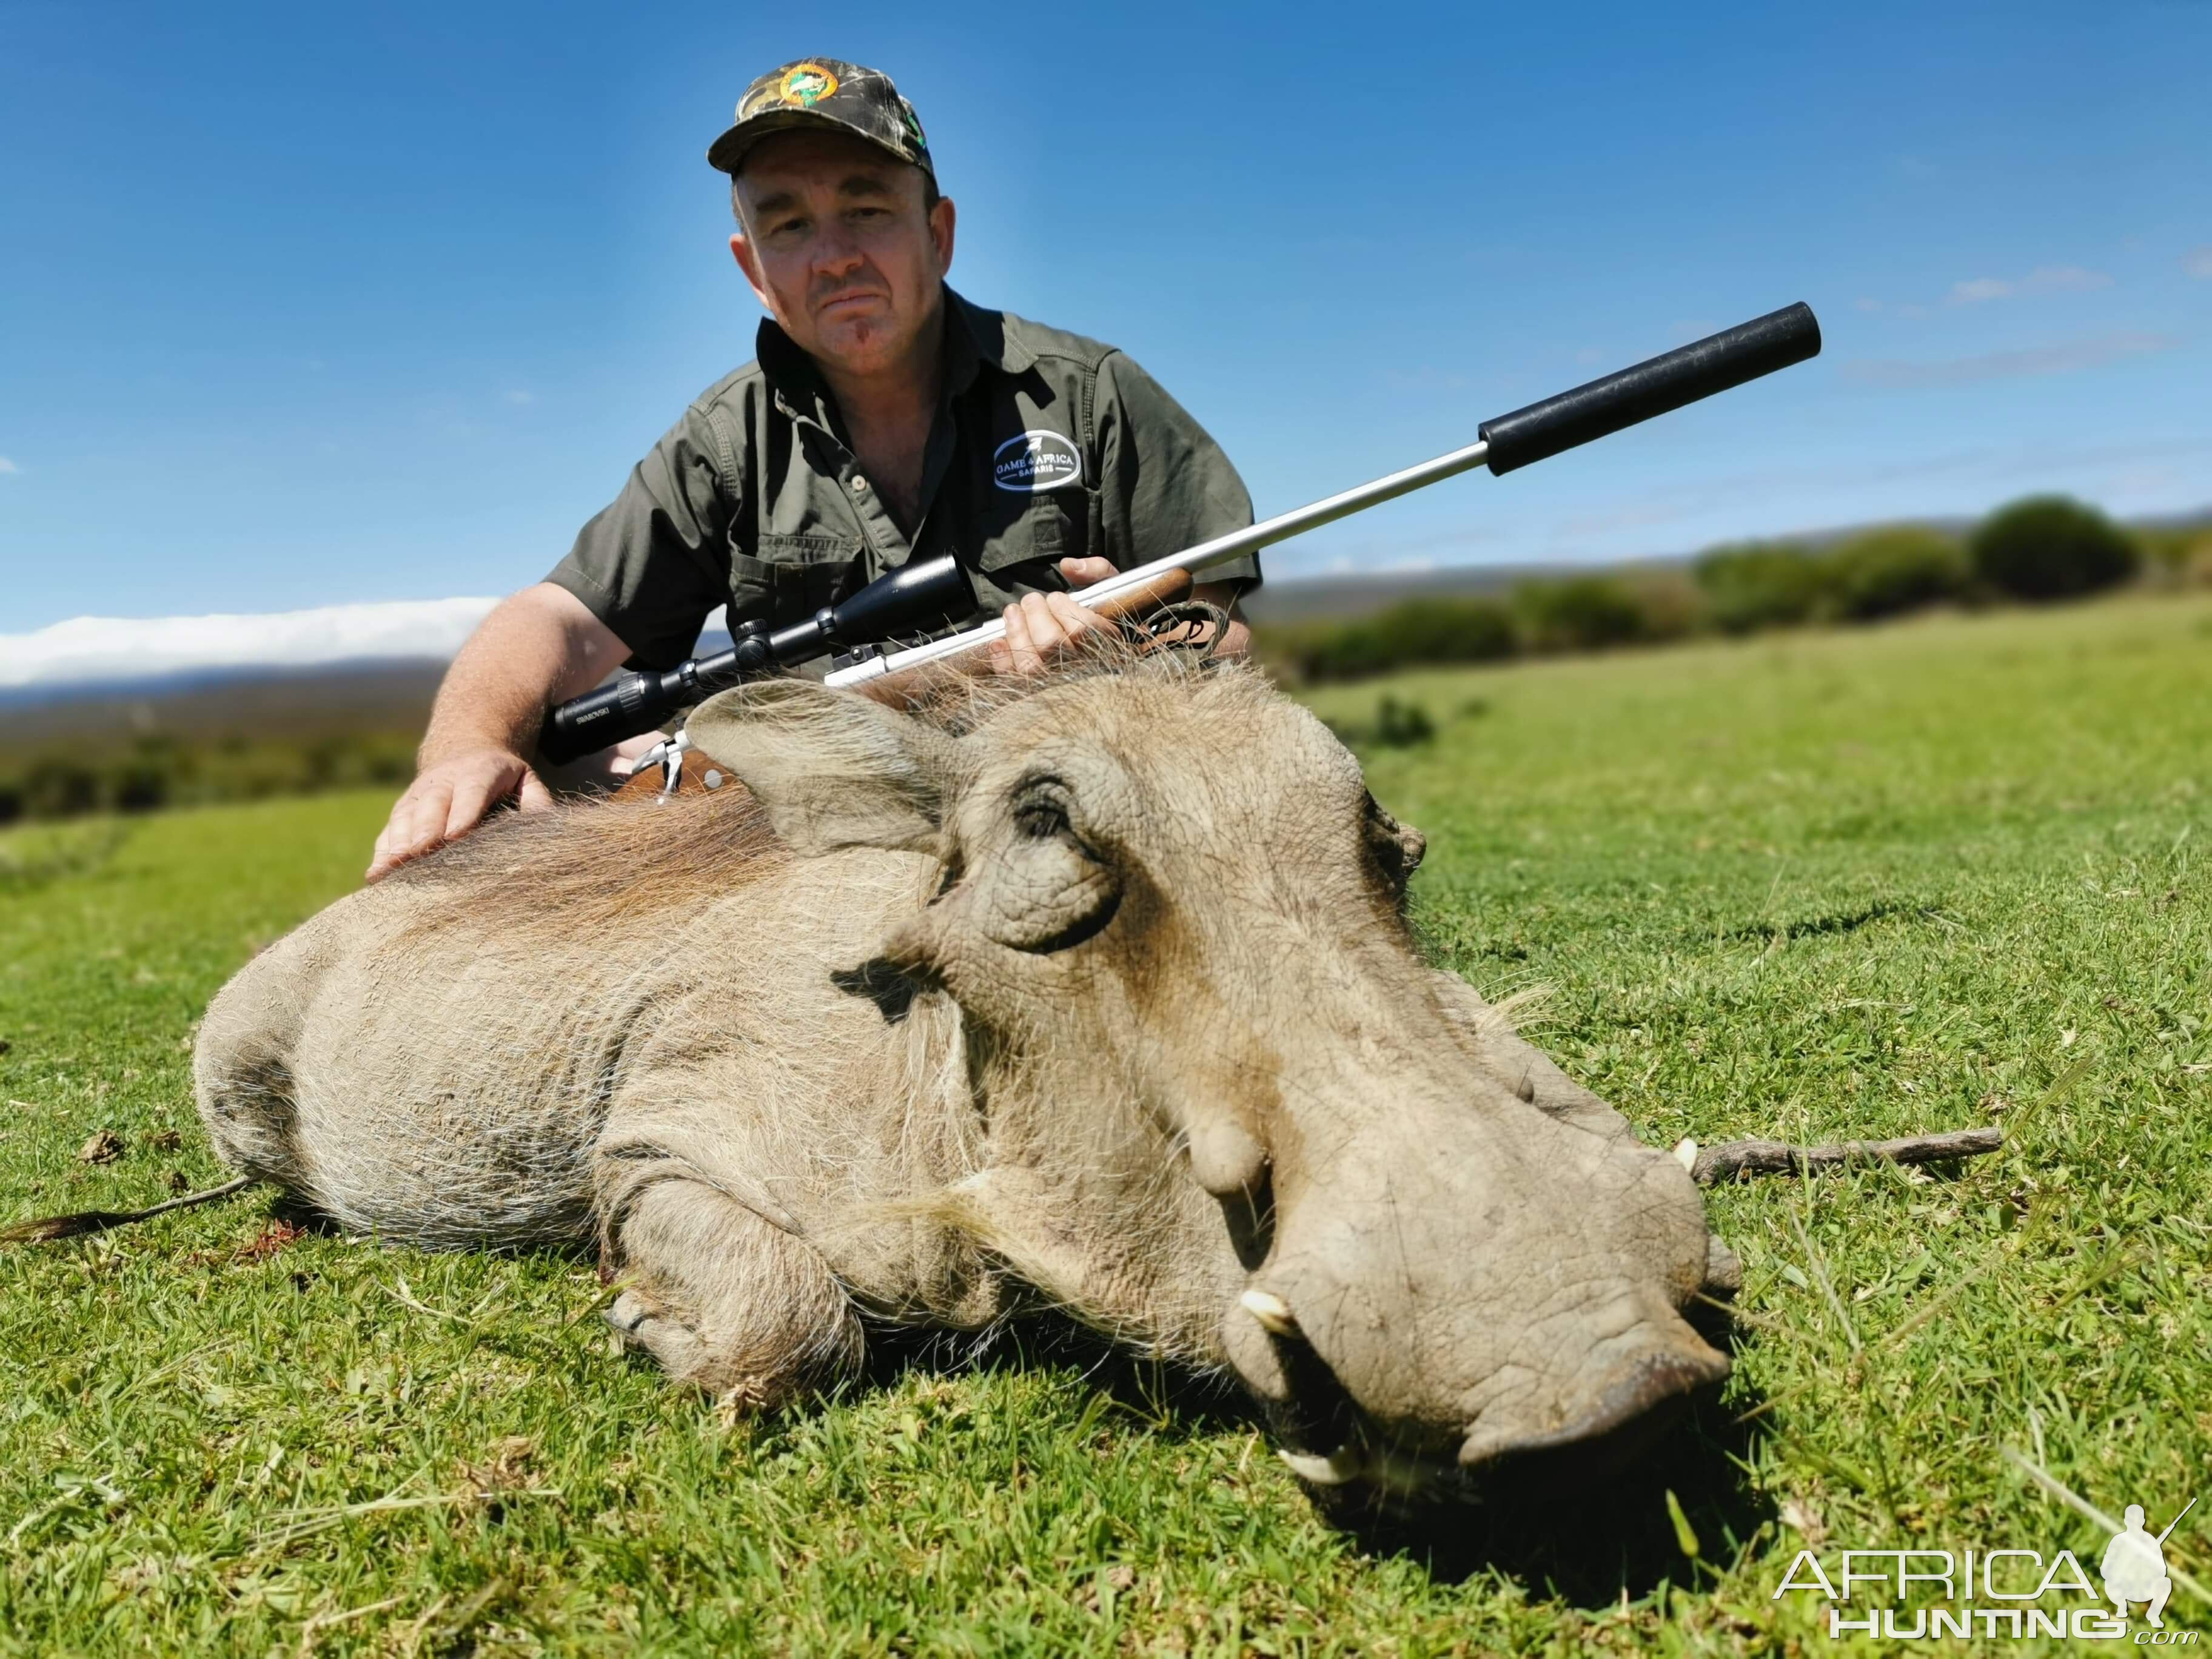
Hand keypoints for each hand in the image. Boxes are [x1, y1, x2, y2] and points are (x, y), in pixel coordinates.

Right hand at [365, 749, 552, 881]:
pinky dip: (382, 851)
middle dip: (423, 831)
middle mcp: (444, 781)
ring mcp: (420, 794)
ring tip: (389, 869)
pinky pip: (390, 830)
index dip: (462, 813)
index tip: (454, 836)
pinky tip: (376, 875)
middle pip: (432, 806)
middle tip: (415, 855)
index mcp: (480, 772)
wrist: (465, 747)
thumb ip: (536, 802)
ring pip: (406, 818)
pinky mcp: (404, 809)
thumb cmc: (503, 776)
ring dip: (396, 844)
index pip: (471, 792)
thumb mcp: (526, 779)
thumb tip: (544, 830)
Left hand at [989, 557, 1119, 676]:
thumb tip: (1069, 566)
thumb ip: (1099, 572)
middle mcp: (1083, 672)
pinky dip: (1002, 660)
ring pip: (1030, 664)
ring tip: (1012, 613)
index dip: (1063, 609)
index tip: (1055, 598)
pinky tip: (998, 642)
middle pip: (1052, 643)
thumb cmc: (1102, 630)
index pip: (1083, 630)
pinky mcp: (1034, 696)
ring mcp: (1057, 687)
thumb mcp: (1113, 595)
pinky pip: (1014, 682)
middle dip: (1035, 615)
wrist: (1100, 682)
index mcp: (1107, 649)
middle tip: (1030, 601)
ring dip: (1016, 632)